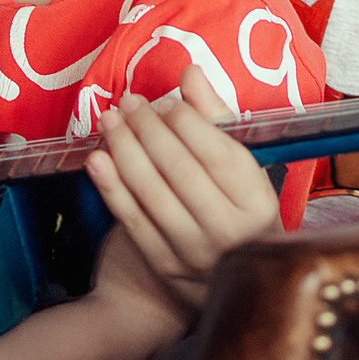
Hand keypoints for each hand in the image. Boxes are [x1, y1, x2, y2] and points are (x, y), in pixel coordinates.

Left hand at [85, 66, 281, 311]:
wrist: (205, 285)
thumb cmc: (226, 213)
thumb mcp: (235, 172)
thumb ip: (216, 120)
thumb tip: (192, 74)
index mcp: (260, 206)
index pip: (220, 154)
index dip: (189, 122)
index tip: (167, 103)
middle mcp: (231, 233)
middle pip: (182, 169)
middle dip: (149, 128)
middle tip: (130, 103)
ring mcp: (194, 253)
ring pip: (152, 190)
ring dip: (125, 149)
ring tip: (110, 120)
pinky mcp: (162, 265)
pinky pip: (131, 217)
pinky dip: (111, 185)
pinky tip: (98, 158)